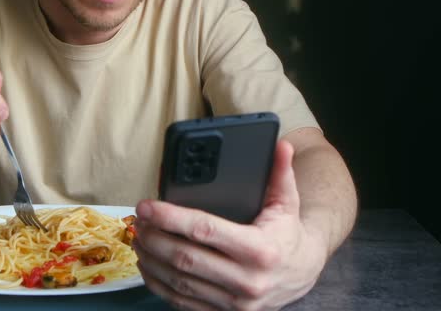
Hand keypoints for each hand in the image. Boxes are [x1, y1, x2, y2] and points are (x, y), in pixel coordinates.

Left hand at [133, 140, 327, 310]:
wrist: (303, 274)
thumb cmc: (288, 235)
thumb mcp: (288, 203)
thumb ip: (280, 174)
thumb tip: (280, 145)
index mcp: (259, 249)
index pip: (204, 230)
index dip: (170, 217)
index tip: (147, 206)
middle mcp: (247, 280)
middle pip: (185, 258)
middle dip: (154, 237)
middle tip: (138, 221)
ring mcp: (234, 302)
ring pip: (179, 282)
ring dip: (152, 260)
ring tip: (138, 238)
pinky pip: (182, 302)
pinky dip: (159, 284)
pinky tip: (148, 266)